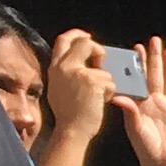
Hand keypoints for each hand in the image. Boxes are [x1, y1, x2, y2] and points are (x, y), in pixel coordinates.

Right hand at [46, 29, 109, 147]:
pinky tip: (100, 101)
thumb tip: (80, 63)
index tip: (87, 36)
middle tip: (102, 60)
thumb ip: (66, 72)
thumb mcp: (58, 87)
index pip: (63, 39)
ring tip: (96, 96)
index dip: (77, 34)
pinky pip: (110, 80)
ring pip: (102, 68)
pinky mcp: (92, 80)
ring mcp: (78, 72)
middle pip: (85, 43)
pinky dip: (109, 92)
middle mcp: (64, 67)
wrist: (72, 130)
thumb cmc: (68, 114)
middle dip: (98, 50)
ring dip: (105, 82)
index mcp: (55, 67)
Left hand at [117, 35, 165, 165]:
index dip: (137, 65)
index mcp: (141, 103)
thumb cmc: (146, 148)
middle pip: (155, 75)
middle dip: (154, 58)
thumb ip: (130, 111)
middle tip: (153, 41)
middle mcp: (155, 101)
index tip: (134, 49)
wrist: (163, 164)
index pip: (138, 79)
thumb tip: (119, 96)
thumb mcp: (136, 129)